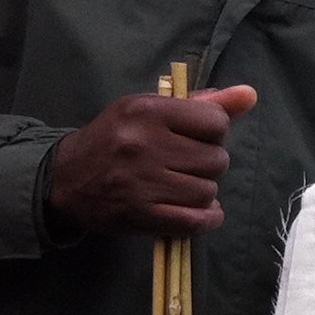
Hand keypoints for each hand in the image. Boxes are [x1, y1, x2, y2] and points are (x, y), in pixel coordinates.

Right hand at [46, 84, 256, 236]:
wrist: (64, 179)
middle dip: (208, 164)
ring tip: (180, 185)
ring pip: (209, 191)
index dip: (214, 133)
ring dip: (203, 192)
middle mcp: (143, 144)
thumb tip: (250, 95)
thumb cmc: (115, 140)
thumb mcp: (149, 110)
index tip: (196, 138)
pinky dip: (206, 218)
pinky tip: (196, 210)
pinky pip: (198, 220)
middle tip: (184, 165)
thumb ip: (201, 104)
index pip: (216, 123)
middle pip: (217, 160)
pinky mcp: (141, 215)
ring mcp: (141, 182)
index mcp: (145, 111)